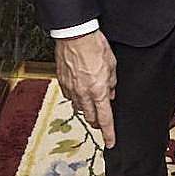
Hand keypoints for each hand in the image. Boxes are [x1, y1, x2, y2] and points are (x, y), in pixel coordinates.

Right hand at [55, 31, 117, 147]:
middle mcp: (83, 92)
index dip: (109, 132)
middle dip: (97, 122)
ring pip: (79, 108)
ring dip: (87, 109)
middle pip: (90, 117)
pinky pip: (69, 96)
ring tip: (92, 103)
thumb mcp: (112, 63)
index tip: (111, 141)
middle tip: (102, 121)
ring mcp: (70, 88)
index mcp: (98, 90)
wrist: (75, 34)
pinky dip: (76, 97)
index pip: (105, 118)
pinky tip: (79, 91)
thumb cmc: (94, 44)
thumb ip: (112, 81)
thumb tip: (111, 92)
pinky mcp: (62, 82)